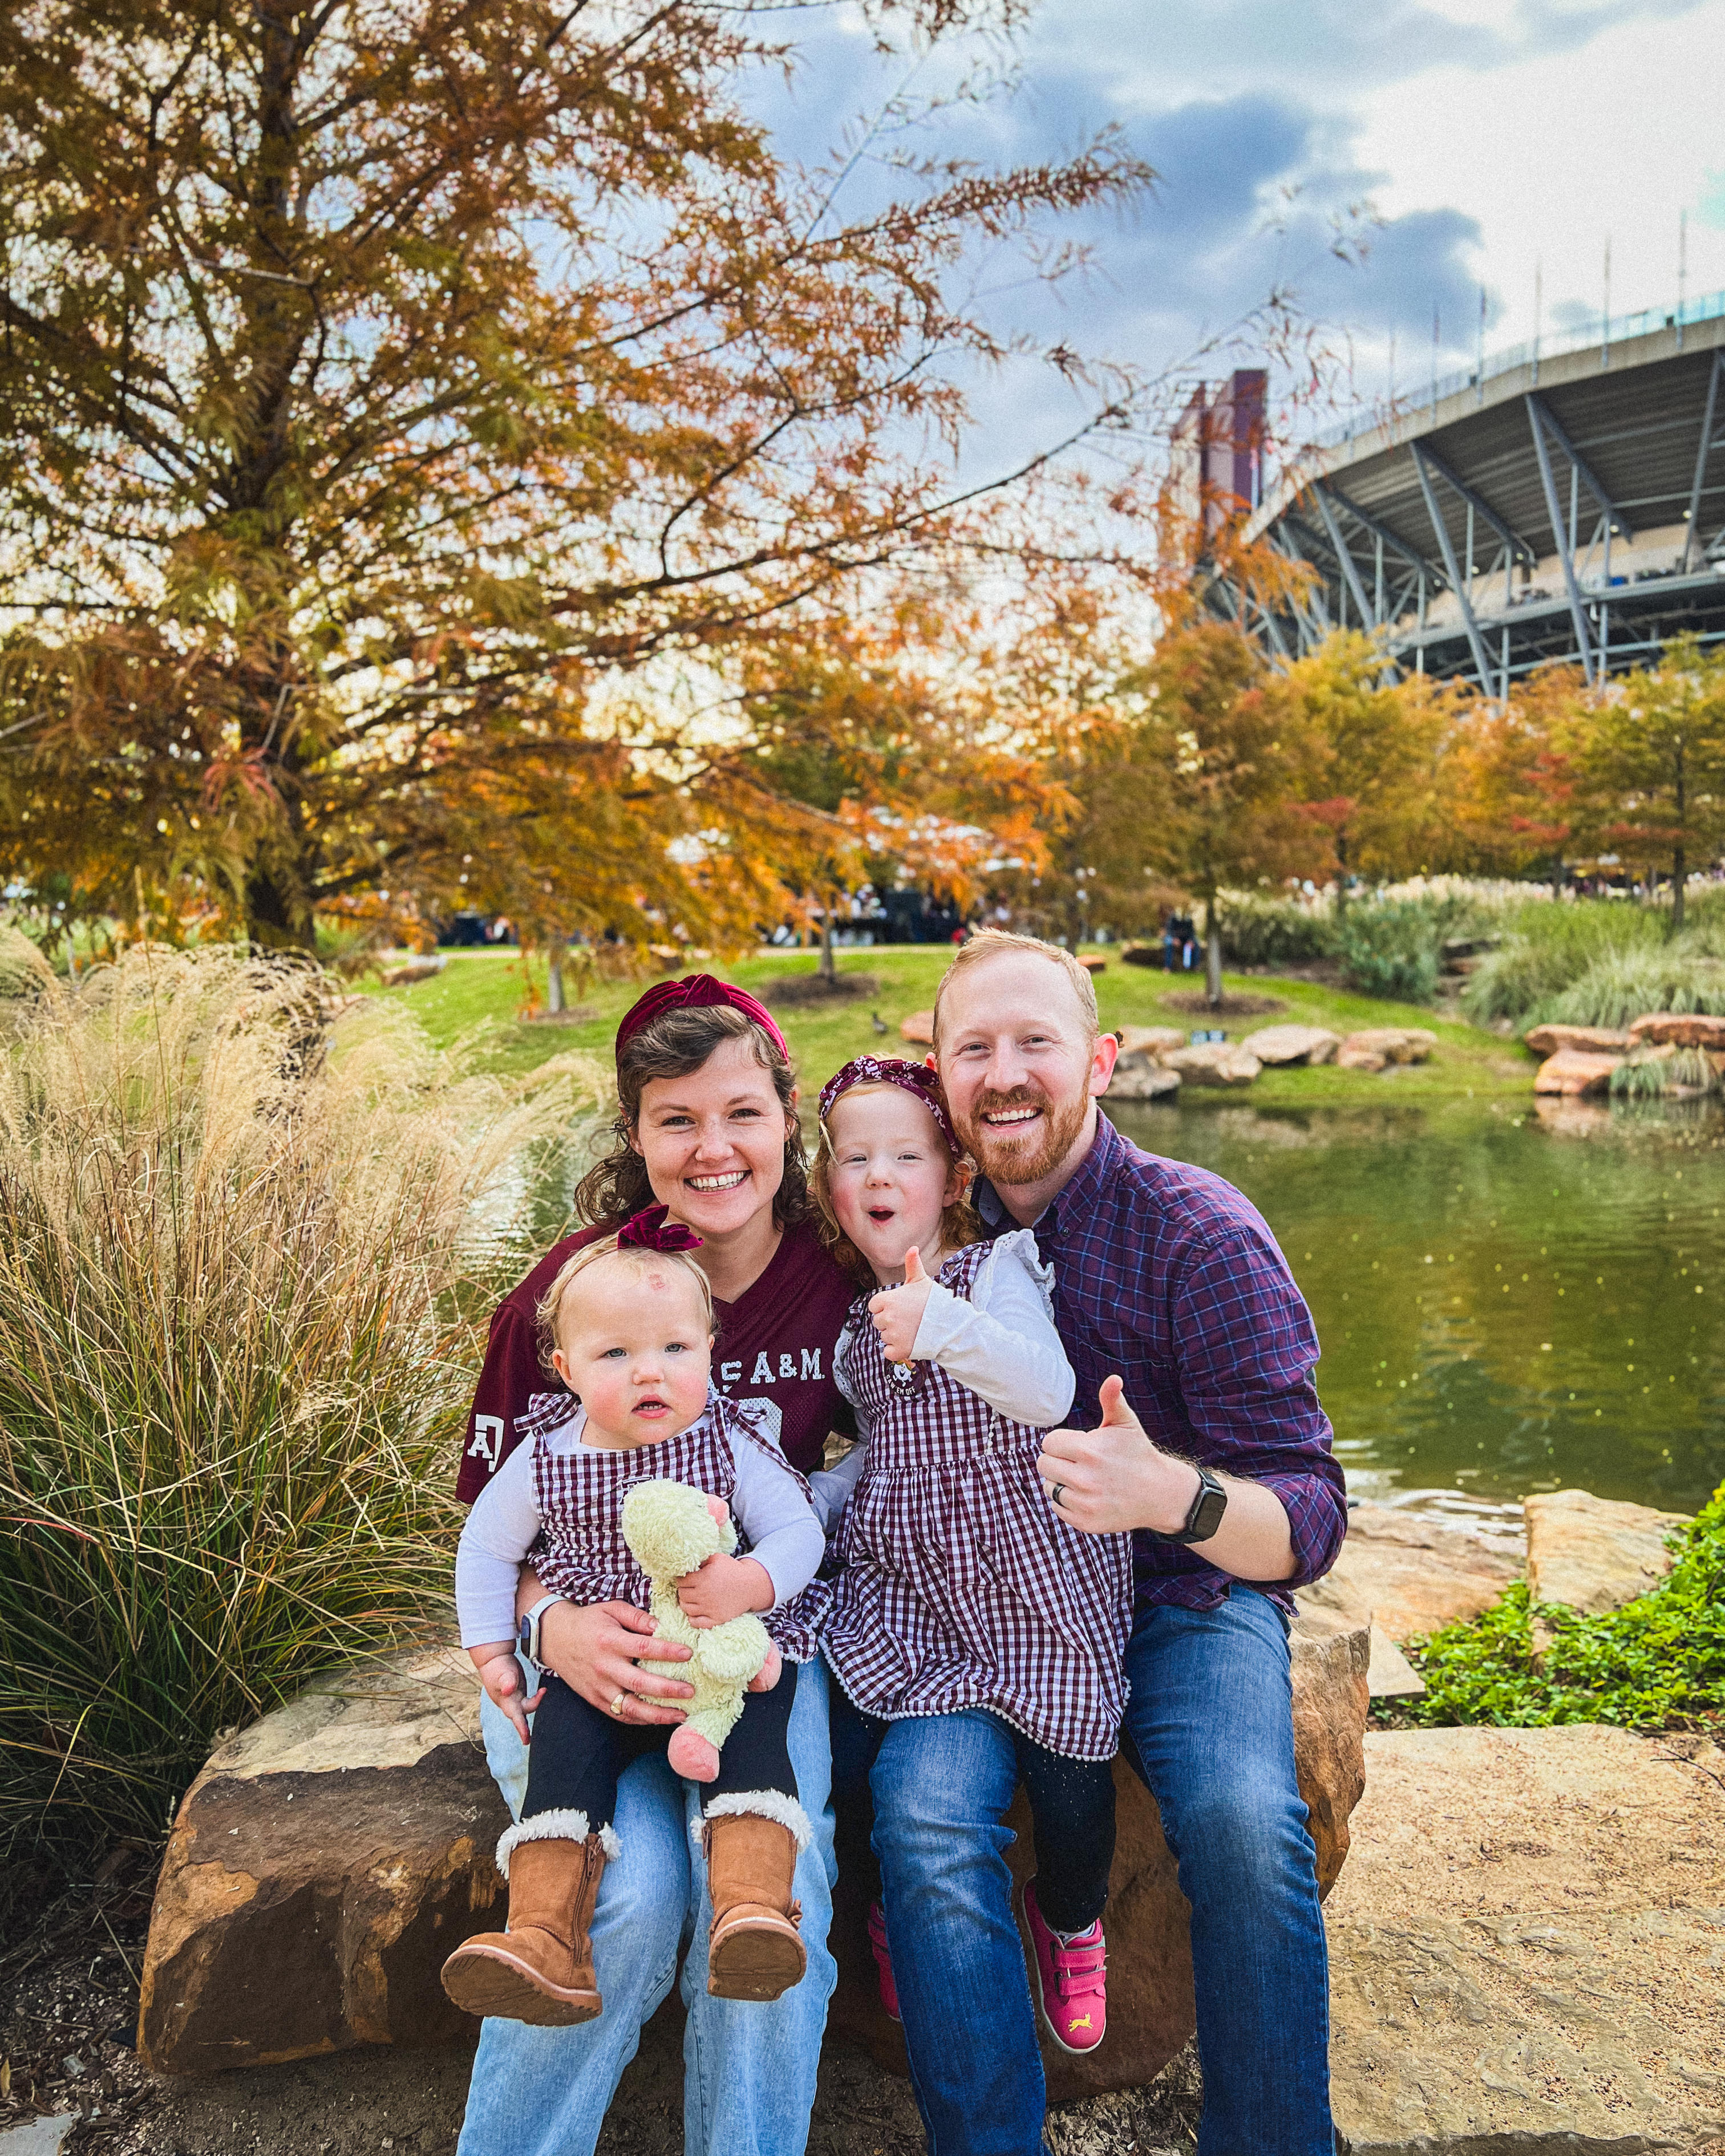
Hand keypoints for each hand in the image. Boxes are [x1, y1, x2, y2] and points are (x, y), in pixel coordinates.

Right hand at [474, 1647, 543, 1744]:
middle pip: (520, 1716)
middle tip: (528, 1740)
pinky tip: (542, 1692)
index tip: (526, 1740)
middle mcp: (509, 1702)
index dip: (521, 1729)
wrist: (493, 1658)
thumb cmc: (498, 1666)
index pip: (515, 1717)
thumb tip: (508, 1691)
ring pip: (525, 1708)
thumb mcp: (503, 1673)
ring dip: (534, 1705)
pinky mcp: (518, 1691)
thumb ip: (507, 1681)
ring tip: (543, 1691)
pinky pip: (527, 1701)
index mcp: (505, 1701)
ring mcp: (513, 1697)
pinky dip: (535, 1699)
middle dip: (524, 1728)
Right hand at [536, 1596, 694, 1725]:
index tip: (688, 1653)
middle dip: (668, 1690)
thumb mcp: (612, 1609)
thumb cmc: (588, 1621)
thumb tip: (661, 1627)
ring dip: (657, 1714)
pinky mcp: (595, 1700)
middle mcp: (604, 1667)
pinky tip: (658, 1719)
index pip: (644, 1648)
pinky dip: (640, 1720)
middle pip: (640, 1683)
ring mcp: (599, 1687)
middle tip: (690, 1691)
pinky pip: (619, 1715)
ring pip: (630, 1707)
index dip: (667, 1652)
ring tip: (680, 1715)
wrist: (554, 1638)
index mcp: (610, 1641)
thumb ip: (637, 1617)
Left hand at [677, 1552, 772, 1627]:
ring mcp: (710, 1609)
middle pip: (682, 1594)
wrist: (751, 1585)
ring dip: (686, 1603)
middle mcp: (704, 1594)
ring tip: (692, 1598)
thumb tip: (687, 1564)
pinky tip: (695, 1612)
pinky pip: (696, 1623)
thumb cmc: (733, 1570)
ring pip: (686, 1608)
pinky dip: (692, 1618)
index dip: (681, 1578)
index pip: (681, 1581)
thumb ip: (701, 1560)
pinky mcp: (716, 1619)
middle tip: (689, 1587)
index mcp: (703, 1578)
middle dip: (683, 1590)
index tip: (685, 1578)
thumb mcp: (717, 1558)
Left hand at [868, 1245, 934, 1362]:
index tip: (900, 1307)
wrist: (950, 1324)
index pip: (873, 1306)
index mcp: (887, 1299)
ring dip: (895, 1336)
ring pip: (884, 1337)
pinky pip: (888, 1352)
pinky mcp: (899, 1350)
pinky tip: (910, 1342)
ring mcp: (893, 1335)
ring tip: (913, 1330)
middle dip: (890, 1322)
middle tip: (909, 1319)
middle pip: (878, 1322)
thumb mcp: (921, 1281)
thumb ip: (912, 1265)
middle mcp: (887, 1317)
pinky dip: (897, 1350)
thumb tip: (912, 1247)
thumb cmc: (934, 1301)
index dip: (885, 1307)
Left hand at [1037, 1375, 1199, 1537]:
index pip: (1048, 1443)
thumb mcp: (1126, 1424)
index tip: (1080, 1445)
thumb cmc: (1137, 1453)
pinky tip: (1087, 1495)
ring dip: (1061, 1481)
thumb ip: (1112, 1400)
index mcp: (1090, 1451)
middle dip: (1059, 1460)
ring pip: (1048, 1487)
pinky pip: (1057, 1508)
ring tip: (1084, 1478)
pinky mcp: (1085, 1522)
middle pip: (1044, 1464)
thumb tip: (1113, 1379)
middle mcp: (1085, 1479)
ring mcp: (1085, 1503)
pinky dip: (1067, 1501)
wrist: (1158, 1493)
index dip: (1063, 1442)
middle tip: (1080, 1462)